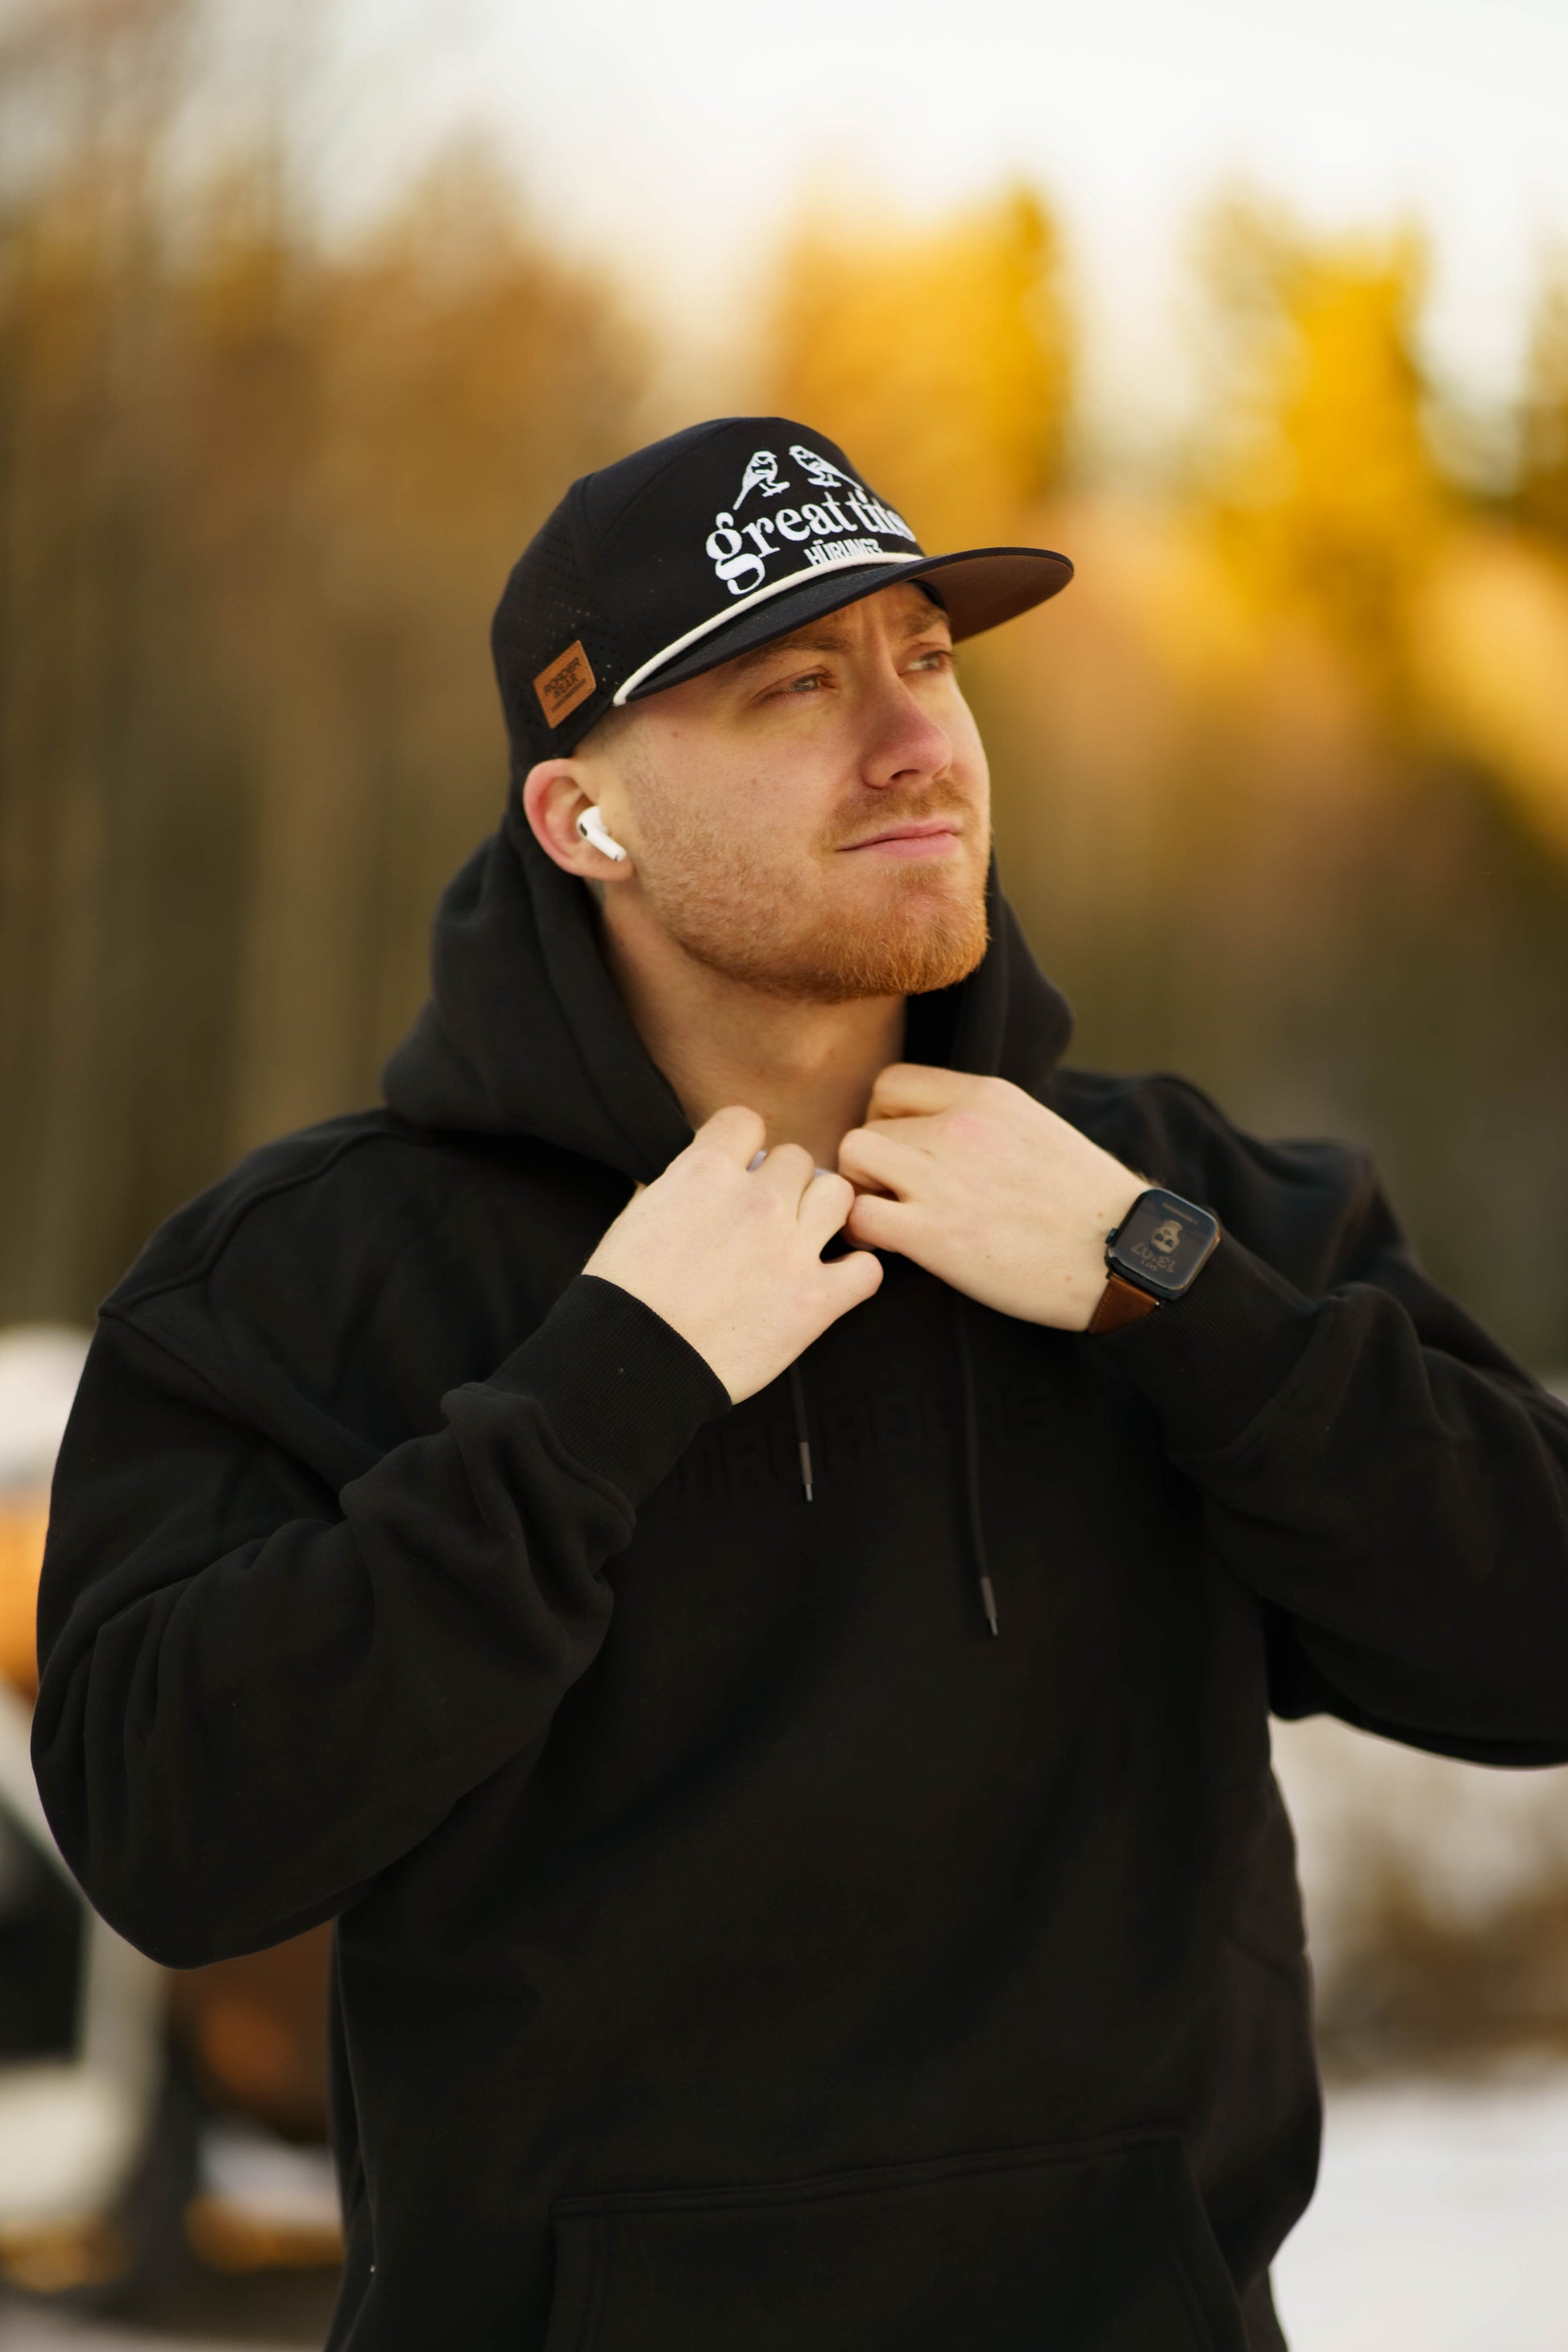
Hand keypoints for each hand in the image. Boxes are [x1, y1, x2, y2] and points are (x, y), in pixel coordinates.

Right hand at [584, 1107, 881, 1401]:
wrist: (636, 1359)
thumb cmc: (624, 1294)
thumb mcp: (638, 1213)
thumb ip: (679, 1183)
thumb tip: (699, 1172)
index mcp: (708, 1172)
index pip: (746, 1121)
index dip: (742, 1145)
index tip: (738, 1168)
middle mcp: (759, 1200)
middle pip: (798, 1159)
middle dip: (783, 1183)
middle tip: (765, 1217)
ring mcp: (792, 1249)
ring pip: (839, 1194)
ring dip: (823, 1213)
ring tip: (805, 1237)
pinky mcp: (816, 1300)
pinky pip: (866, 1268)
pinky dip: (853, 1274)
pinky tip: (831, 1281)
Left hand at [838, 1065, 1144, 1330]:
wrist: (1125, 1256)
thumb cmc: (1087, 1203)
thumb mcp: (1036, 1129)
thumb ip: (982, 1120)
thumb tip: (938, 1128)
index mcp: (986, 1096)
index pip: (891, 1083)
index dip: (885, 1119)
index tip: (903, 1153)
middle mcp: (959, 1128)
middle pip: (866, 1124)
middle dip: (872, 1161)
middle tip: (894, 1194)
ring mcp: (943, 1179)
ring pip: (852, 1158)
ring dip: (859, 1189)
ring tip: (888, 1216)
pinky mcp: (935, 1234)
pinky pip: (859, 1214)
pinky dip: (862, 1232)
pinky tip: (889, 1246)